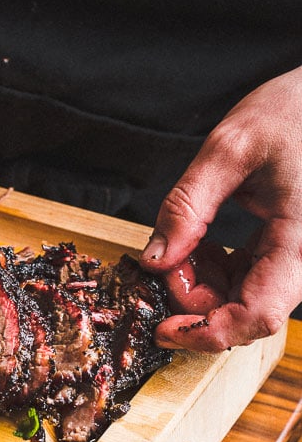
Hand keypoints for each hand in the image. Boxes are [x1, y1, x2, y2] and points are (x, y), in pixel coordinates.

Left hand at [140, 65, 301, 351]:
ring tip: (184, 244)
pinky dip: (216, 271)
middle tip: (167, 263)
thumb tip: (155, 260)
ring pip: (244, 299)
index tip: (163, 328)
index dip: (206, 332)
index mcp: (301, 240)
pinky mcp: (288, 250)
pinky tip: (199, 245)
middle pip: (246, 313)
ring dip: (203, 286)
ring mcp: (298, 257)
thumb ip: (187, 206)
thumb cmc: (296, 109)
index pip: (256, 316)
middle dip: (195, 300)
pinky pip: (249, 280)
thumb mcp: (230, 147)